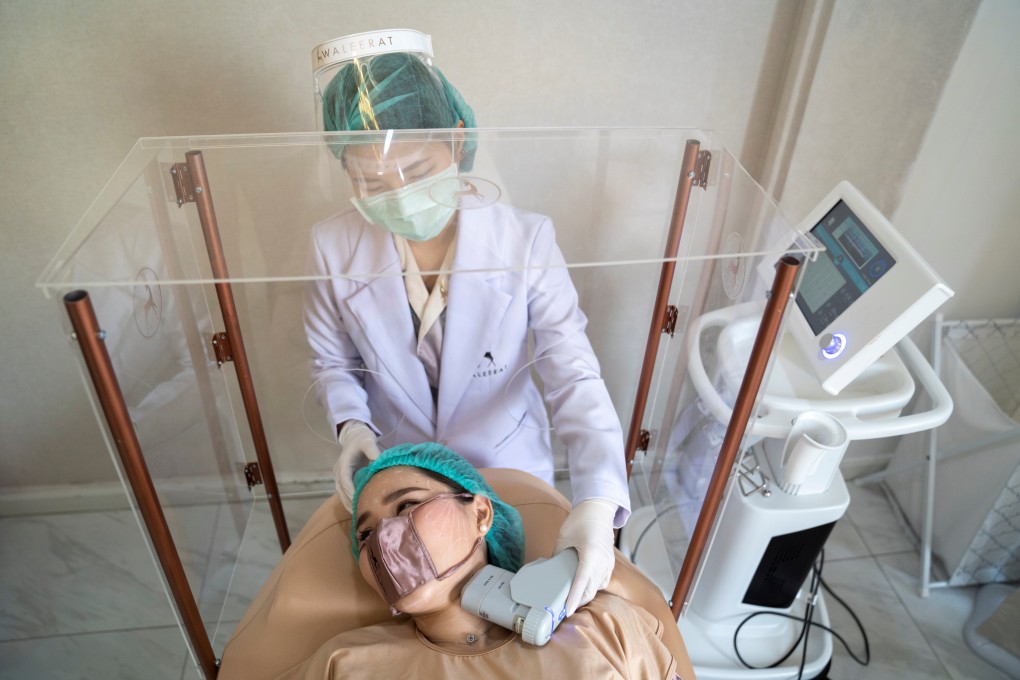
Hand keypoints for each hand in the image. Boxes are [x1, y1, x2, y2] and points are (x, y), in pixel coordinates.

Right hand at [334, 420, 380, 511]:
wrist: (354, 435)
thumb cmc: (362, 438)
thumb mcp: (368, 441)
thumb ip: (373, 451)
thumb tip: (380, 462)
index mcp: (343, 464)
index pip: (345, 481)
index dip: (351, 493)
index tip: (359, 503)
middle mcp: (338, 471)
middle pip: (341, 491)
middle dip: (350, 503)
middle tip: (360, 515)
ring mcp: (339, 475)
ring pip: (341, 493)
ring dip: (349, 504)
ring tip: (359, 516)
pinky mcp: (344, 478)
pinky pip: (345, 492)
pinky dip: (350, 500)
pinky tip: (359, 508)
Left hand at [554, 498, 616, 615]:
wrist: (598, 509)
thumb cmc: (580, 520)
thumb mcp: (563, 538)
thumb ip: (558, 556)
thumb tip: (551, 572)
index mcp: (591, 555)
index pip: (581, 583)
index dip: (573, 599)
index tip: (567, 611)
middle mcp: (602, 562)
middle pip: (590, 590)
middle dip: (577, 601)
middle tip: (562, 607)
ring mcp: (608, 563)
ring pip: (597, 587)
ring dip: (585, 595)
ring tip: (571, 599)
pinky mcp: (610, 562)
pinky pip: (602, 581)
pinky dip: (593, 587)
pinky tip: (583, 587)